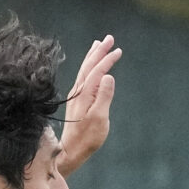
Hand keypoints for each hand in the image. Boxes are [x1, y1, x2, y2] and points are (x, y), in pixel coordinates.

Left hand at [56, 35, 122, 173]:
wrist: (70, 150)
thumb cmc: (87, 138)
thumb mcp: (99, 119)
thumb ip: (104, 96)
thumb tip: (109, 76)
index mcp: (85, 94)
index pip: (97, 71)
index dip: (107, 60)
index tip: (117, 50)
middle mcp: (79, 91)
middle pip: (89, 66)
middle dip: (99, 51)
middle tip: (109, 38)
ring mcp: (77, 95)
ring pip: (85, 70)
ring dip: (92, 56)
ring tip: (99, 45)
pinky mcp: (77, 100)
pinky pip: (84, 77)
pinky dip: (89, 67)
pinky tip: (91, 67)